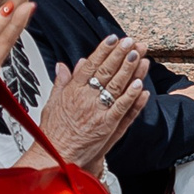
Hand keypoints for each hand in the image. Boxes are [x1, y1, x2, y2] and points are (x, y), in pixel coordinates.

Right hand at [36, 39, 150, 173]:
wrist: (55, 155)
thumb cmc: (54, 132)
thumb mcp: (52, 102)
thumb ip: (61, 83)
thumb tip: (64, 66)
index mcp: (72, 90)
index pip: (90, 65)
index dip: (103, 50)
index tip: (113, 38)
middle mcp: (85, 98)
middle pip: (105, 71)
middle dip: (120, 54)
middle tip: (131, 41)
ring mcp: (97, 111)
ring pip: (116, 86)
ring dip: (129, 69)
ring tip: (139, 55)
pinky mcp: (107, 125)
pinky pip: (122, 108)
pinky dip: (131, 95)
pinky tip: (141, 84)